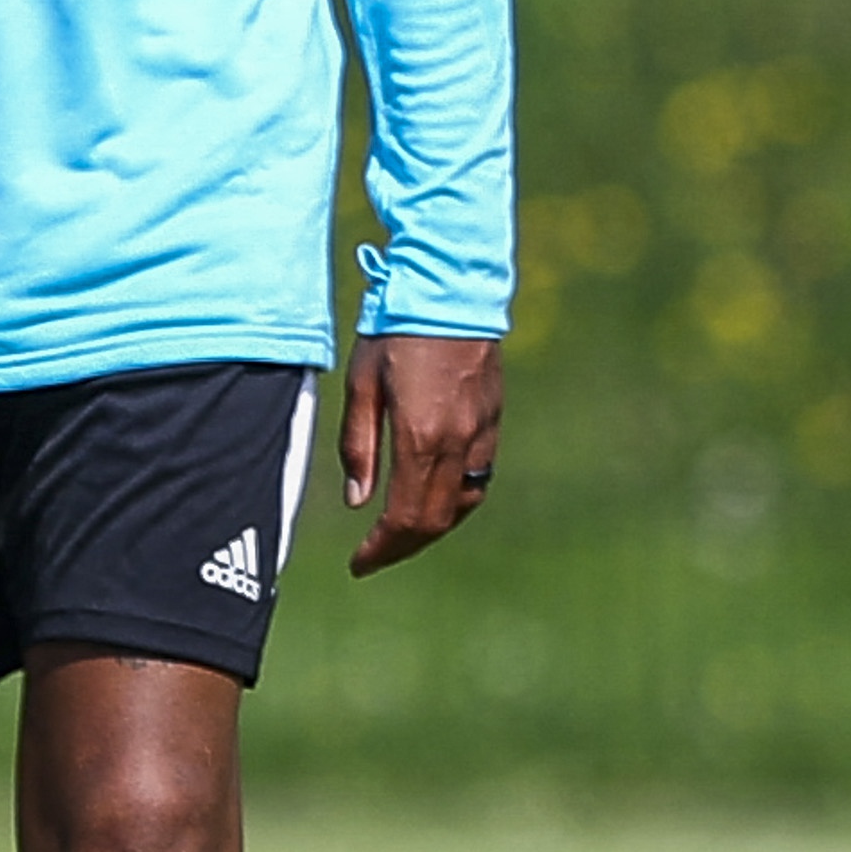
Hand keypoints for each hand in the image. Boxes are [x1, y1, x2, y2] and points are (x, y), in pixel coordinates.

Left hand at [339, 332, 504, 577]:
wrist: (450, 288)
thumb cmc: (395, 330)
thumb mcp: (361, 384)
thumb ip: (359, 445)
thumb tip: (358, 502)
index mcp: (422, 438)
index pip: (405, 518)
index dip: (381, 548)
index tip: (359, 563)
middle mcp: (459, 443)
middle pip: (436, 520)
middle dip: (402, 546)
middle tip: (373, 557)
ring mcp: (482, 432)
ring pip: (462, 504)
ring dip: (431, 528)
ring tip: (398, 535)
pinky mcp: (492, 419)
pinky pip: (478, 478)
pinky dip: (454, 502)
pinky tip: (432, 499)